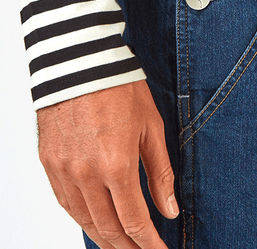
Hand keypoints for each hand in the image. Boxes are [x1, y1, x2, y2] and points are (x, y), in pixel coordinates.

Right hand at [37, 80, 177, 248]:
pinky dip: (81, 218)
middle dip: (128, 248)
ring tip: (120, 246)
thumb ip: (160, 172)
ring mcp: (63, 170)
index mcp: (116, 165)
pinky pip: (64, 202)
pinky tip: (92, 222)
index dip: (149, 243)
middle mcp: (86, 174)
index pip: (135, 220)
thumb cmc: (120, 90)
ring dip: (104, 238)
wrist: (83, 63)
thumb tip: (169, 209)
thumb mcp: (151, 128)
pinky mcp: (49, 163)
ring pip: (84, 220)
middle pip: (108, 228)